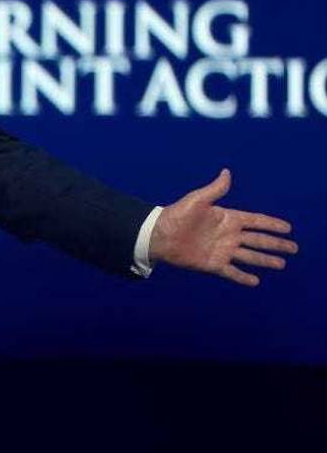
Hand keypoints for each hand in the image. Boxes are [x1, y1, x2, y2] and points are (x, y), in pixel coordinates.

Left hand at [150, 169, 295, 285]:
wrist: (158, 235)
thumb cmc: (176, 215)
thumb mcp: (197, 200)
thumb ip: (215, 189)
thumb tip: (227, 172)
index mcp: (227, 218)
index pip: (255, 221)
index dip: (271, 224)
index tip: (288, 227)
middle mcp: (228, 235)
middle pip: (258, 240)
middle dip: (276, 244)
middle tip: (294, 248)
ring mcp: (222, 250)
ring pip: (250, 257)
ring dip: (265, 260)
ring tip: (281, 264)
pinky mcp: (213, 264)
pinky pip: (232, 272)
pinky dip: (243, 277)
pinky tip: (255, 281)